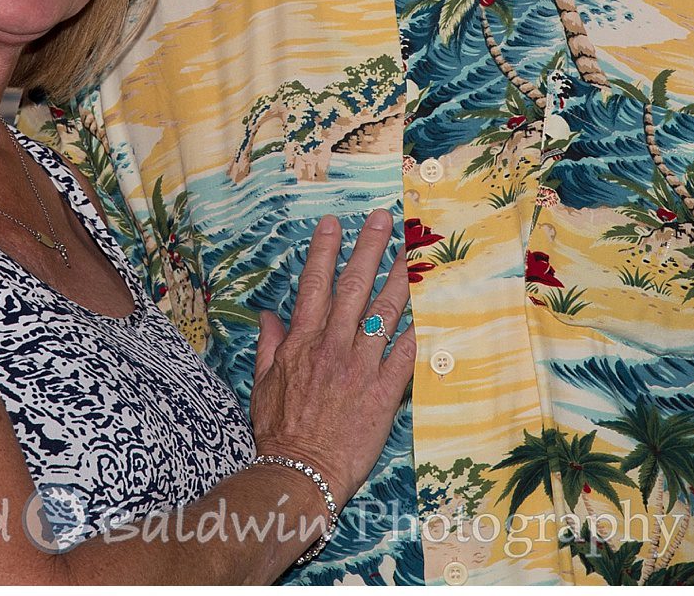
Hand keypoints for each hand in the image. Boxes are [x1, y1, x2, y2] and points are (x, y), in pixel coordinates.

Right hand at [250, 212, 414, 513]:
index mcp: (303, 342)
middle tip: (385, 218)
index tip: (335, 222)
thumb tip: (268, 316)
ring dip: (400, 278)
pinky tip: (430, 309)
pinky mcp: (382, 393)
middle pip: (354, 288)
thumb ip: (269, 346)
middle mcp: (333, 347)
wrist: (300, 474)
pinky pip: (404, 356)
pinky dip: (417, 331)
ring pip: (384, 313)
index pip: (315, 284)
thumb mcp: (264, 384)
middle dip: (370, 249)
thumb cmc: (279, 432)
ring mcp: (360, 368)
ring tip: (414, 251)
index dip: (325, 250)